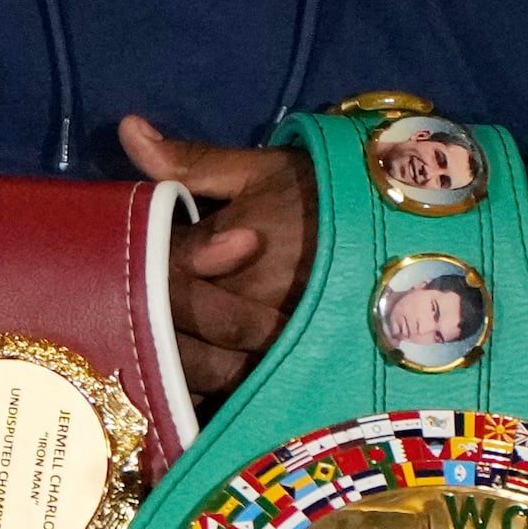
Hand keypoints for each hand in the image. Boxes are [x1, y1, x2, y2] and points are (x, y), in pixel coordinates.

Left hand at [119, 116, 312, 405]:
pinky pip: (235, 399)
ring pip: (200, 373)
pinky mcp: (291, 377)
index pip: (163, 272)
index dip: (138, 272)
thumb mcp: (260, 169)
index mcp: (233, 251)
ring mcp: (272, 348)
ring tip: (147, 356)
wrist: (404, 233)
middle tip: (123, 316)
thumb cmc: (324, 196)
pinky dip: (207, 400)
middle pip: (172, 330)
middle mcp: (250, 306)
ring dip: (172, 367)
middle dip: (145, 323)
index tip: (128, 266)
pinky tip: (186, 395)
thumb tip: (128, 128)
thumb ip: (191, 162)